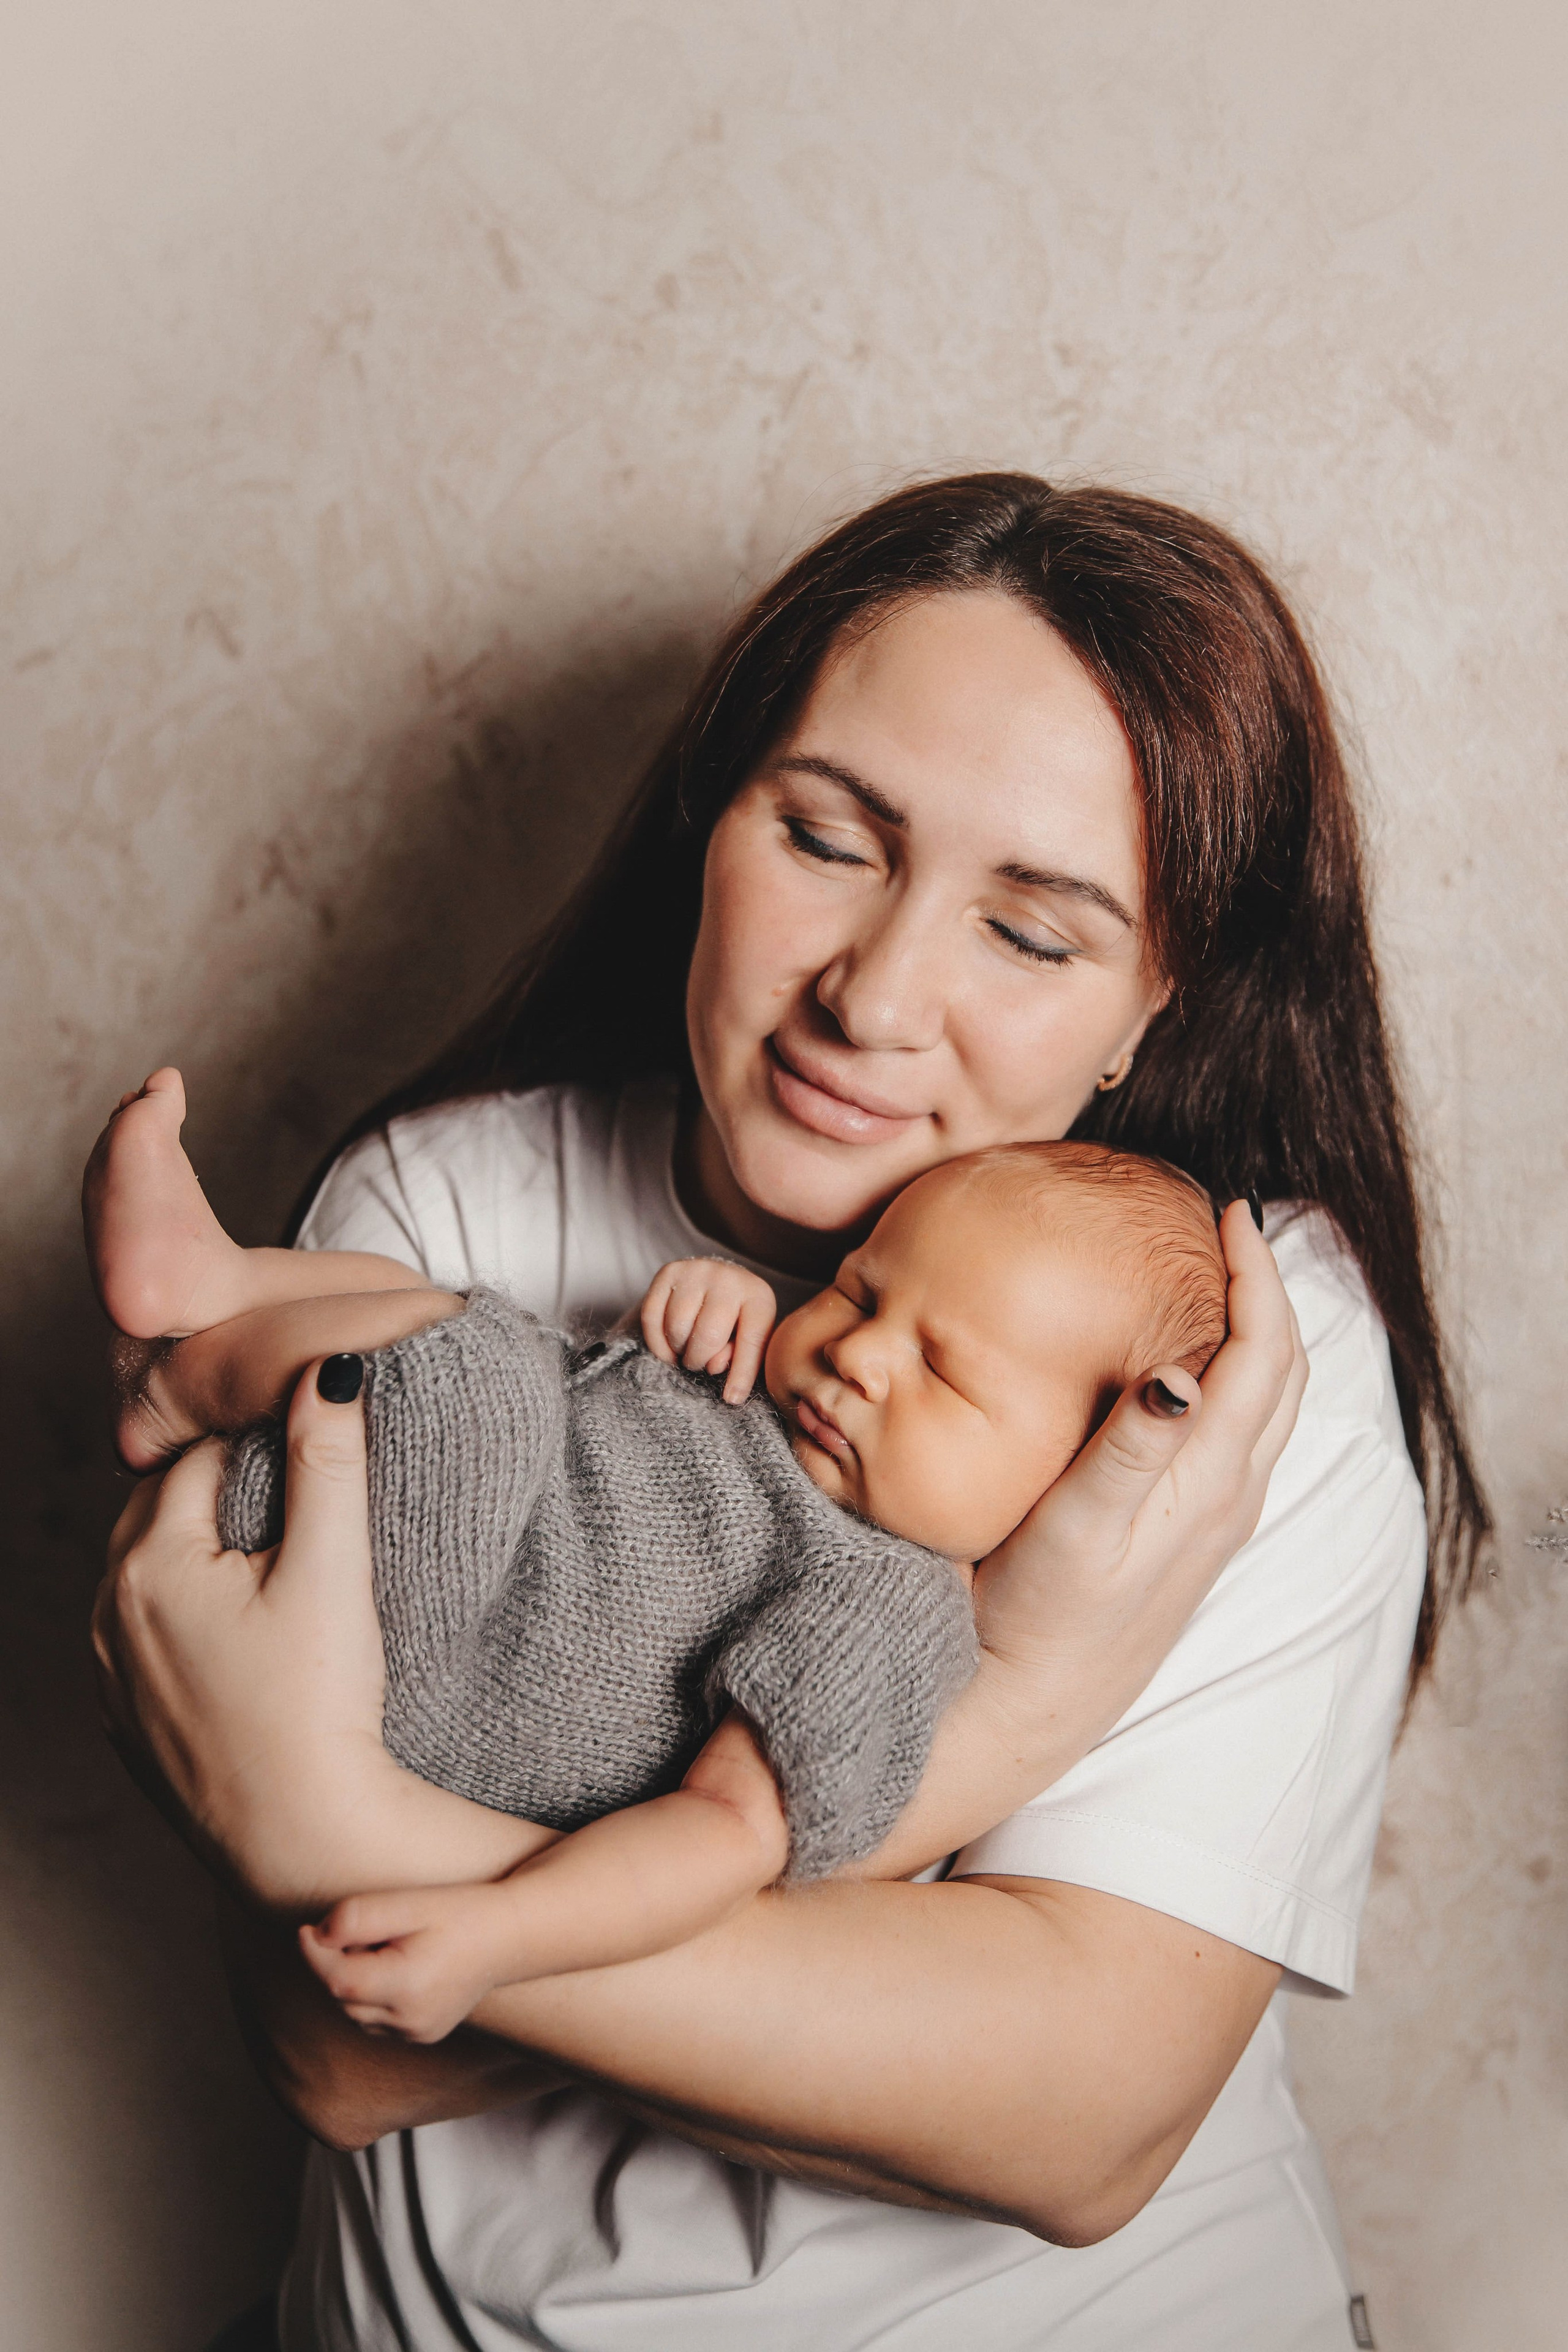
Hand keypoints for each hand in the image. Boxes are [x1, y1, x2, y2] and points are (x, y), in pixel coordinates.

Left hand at [92, 1356, 391, 1911]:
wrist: (303, 1840)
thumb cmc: (320, 1710)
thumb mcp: (332, 1571)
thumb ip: (327, 1460)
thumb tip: (328, 1367)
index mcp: (149, 1561)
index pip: (203, 1455)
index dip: (262, 1438)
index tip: (310, 1440)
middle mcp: (108, 1611)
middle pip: (162, 1506)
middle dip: (221, 1488)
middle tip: (293, 1487)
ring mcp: (110, 1671)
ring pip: (146, 1568)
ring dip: (196, 1548)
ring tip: (269, 1552)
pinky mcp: (125, 1718)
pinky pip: (142, 1632)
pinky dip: (182, 1612)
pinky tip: (240, 1626)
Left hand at [302, 1883, 514, 2044]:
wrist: (510, 1935)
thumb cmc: (461, 1911)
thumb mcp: (409, 1902)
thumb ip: (358, 1917)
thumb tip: (318, 1935)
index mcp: (407, 1987)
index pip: (338, 1980)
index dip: (314, 1955)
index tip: (306, 1928)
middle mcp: (410, 2021)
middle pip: (344, 1998)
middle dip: (336, 1964)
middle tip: (362, 1929)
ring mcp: (418, 2033)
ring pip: (356, 2014)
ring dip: (352, 1982)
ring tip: (383, 1946)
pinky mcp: (423, 2034)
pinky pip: (377, 2022)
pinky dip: (370, 1997)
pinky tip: (393, 1967)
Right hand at [640, 1257, 776, 1402]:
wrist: (720, 1279)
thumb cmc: (738, 1318)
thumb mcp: (751, 1338)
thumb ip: (741, 1358)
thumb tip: (714, 1367)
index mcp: (758, 1297)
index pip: (751, 1341)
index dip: (741, 1375)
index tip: (732, 1399)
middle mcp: (728, 1278)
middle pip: (708, 1336)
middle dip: (700, 1360)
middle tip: (699, 1362)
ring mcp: (696, 1271)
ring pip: (677, 1327)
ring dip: (678, 1349)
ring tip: (687, 1348)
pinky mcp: (668, 1271)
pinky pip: (651, 1316)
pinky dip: (656, 1342)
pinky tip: (668, 1348)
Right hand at [975, 1198, 1306, 1687]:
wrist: (1029, 1703)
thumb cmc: (1038, 1614)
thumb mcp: (1078, 1528)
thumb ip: (1133, 1449)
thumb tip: (1184, 1372)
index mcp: (1209, 1481)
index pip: (1262, 1353)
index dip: (1256, 1273)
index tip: (1229, 1209)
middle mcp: (1230, 1497)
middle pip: (1283, 1371)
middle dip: (1269, 1289)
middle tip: (1229, 1227)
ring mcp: (1217, 1519)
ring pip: (1267, 1404)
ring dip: (1258, 1331)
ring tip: (1219, 1276)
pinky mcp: (1194, 1534)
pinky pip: (1240, 1432)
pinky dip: (1234, 1374)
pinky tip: (1189, 1363)